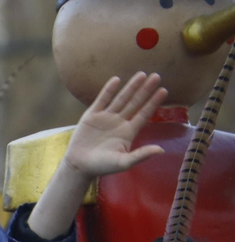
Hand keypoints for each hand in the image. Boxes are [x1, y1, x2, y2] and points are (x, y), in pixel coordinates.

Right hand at [28, 71, 167, 240]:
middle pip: (135, 102)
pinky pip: (102, 100)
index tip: (164, 90)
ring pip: (121, 99)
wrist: (79, 166)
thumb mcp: (123, 162)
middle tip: (157, 76)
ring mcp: (105, 117)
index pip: (144, 114)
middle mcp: (119, 122)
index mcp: (128, 132)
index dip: (153, 102)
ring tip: (142, 74)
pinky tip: (117, 79)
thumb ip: (141, 155)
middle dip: (146, 90)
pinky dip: (108, 90)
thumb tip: (161, 150)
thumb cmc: (101, 166)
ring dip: (131, 86)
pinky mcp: (91, 116)